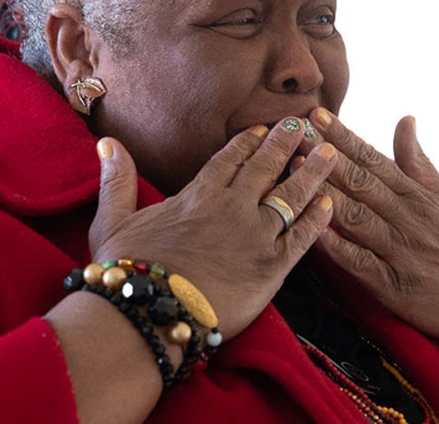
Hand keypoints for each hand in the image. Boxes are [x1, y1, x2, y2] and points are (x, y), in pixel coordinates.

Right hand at [88, 118, 336, 338]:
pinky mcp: (273, 267)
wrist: (152, 312)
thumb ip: (117, 180)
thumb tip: (107, 143)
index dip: (248, 143)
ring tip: (329, 152)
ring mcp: (256, 235)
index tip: (263, 129)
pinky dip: (318, 218)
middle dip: (286, 144)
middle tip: (304, 125)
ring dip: (312, 172)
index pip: (230, 159)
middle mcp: (232, 207)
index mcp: (198, 194)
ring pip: (291, 195)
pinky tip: (330, 203)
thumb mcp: (114, 219)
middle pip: (266, 167)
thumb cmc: (129, 269)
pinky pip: (303, 237)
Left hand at [305, 109, 438, 347]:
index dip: (344, 137)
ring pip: (357, 218)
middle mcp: (410, 220)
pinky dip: (336, 247)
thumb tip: (405, 119)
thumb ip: (419, 163)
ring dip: (324, 193)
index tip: (317, 116)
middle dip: (325, 157)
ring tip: (295, 172)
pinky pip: (360, 264)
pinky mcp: (396, 289)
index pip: (375, 160)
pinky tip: (312, 230)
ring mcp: (403, 254)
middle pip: (361, 183)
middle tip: (294, 134)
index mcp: (420, 197)